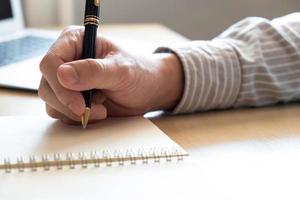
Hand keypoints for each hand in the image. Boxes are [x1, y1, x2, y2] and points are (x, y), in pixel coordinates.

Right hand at [38, 26, 183, 123]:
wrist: (148, 91)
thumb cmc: (139, 73)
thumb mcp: (120, 70)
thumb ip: (93, 71)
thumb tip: (62, 74)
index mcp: (75, 42)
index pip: (51, 62)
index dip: (60, 84)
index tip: (79, 103)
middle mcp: (67, 60)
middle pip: (47, 85)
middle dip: (69, 103)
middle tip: (96, 110)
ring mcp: (68, 81)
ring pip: (51, 101)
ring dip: (74, 112)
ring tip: (101, 109)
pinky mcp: (71, 98)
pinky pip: (61, 112)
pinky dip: (77, 117)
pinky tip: (98, 111)